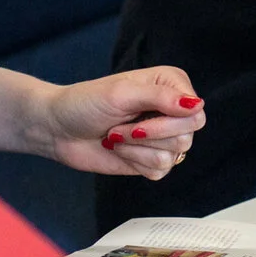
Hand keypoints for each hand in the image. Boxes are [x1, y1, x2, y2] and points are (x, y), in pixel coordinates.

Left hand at [30, 66, 205, 179]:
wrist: (59, 129)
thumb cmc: (85, 102)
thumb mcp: (122, 93)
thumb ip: (160, 97)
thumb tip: (196, 105)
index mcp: (171, 85)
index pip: (195, 113)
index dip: (168, 122)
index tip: (137, 118)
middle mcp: (172, 110)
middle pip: (187, 136)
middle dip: (148, 136)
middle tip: (121, 127)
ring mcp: (163, 136)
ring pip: (173, 156)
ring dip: (136, 149)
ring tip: (116, 136)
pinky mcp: (151, 160)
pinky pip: (160, 171)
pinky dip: (135, 162)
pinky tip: (119, 149)